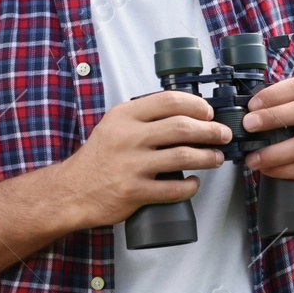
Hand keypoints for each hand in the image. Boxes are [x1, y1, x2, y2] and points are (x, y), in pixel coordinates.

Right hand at [56, 90, 232, 228]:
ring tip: (216, 157)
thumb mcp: (115, 125)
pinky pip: (174, 189)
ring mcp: (131, 165)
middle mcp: (128, 137)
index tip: (209, 113)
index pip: (170, 100)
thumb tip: (187, 112)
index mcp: (125, 116)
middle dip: (211, 130)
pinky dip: (191, 185)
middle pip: (182, 127)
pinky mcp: (134, 192)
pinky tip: (195, 182)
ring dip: (208, 156)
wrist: (71, 191)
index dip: (197, 105)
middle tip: (223, 135)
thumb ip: (145, 116)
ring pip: (183, 156)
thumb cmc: (100, 157)